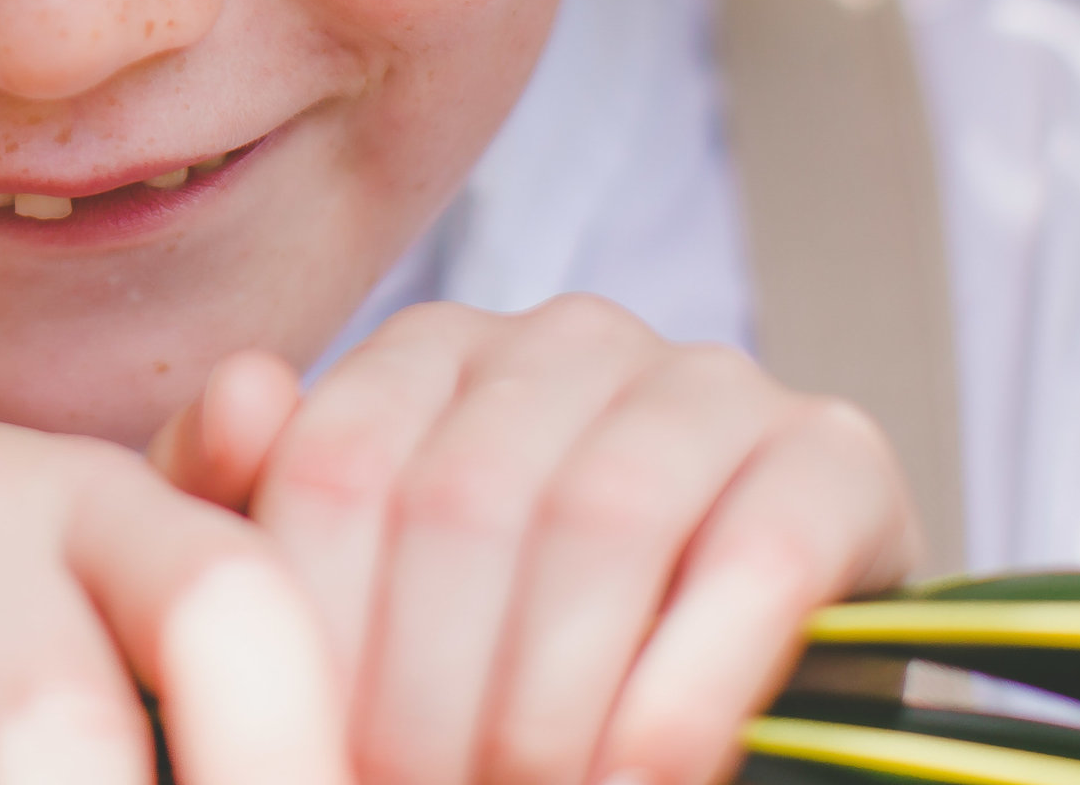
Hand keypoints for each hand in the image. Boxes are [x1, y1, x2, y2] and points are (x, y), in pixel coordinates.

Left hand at [151, 297, 920, 784]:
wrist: (716, 691)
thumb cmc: (494, 646)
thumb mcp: (358, 586)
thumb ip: (253, 505)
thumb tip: (243, 399)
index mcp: (434, 349)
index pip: (337, 468)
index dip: (317, 642)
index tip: (312, 756)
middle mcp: (568, 337)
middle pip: (460, 502)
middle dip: (426, 698)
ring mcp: (709, 383)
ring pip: (596, 521)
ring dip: (545, 704)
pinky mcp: (835, 454)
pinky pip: (754, 560)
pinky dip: (685, 696)